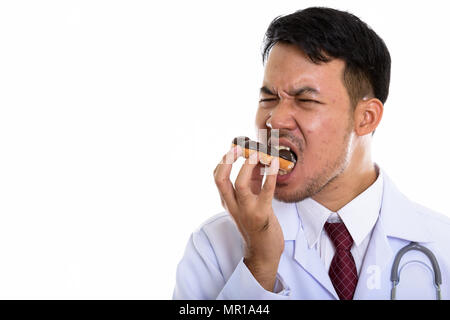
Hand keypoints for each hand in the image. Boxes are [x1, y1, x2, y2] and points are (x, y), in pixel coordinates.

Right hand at [213, 146, 283, 290]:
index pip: (217, 177)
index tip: (234, 148)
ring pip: (240, 184)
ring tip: (258, 153)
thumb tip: (257, 159)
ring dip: (248, 166)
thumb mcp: (249, 201)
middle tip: (239, 147)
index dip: (223, 161)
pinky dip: (270, 175)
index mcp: (227, 201)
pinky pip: (266, 191)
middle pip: (220, 179)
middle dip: (228, 160)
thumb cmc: (257, 224)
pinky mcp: (262, 214)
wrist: (263, 251)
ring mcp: (246, 210)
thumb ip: (251, 181)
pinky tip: (275, 164)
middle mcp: (232, 205)